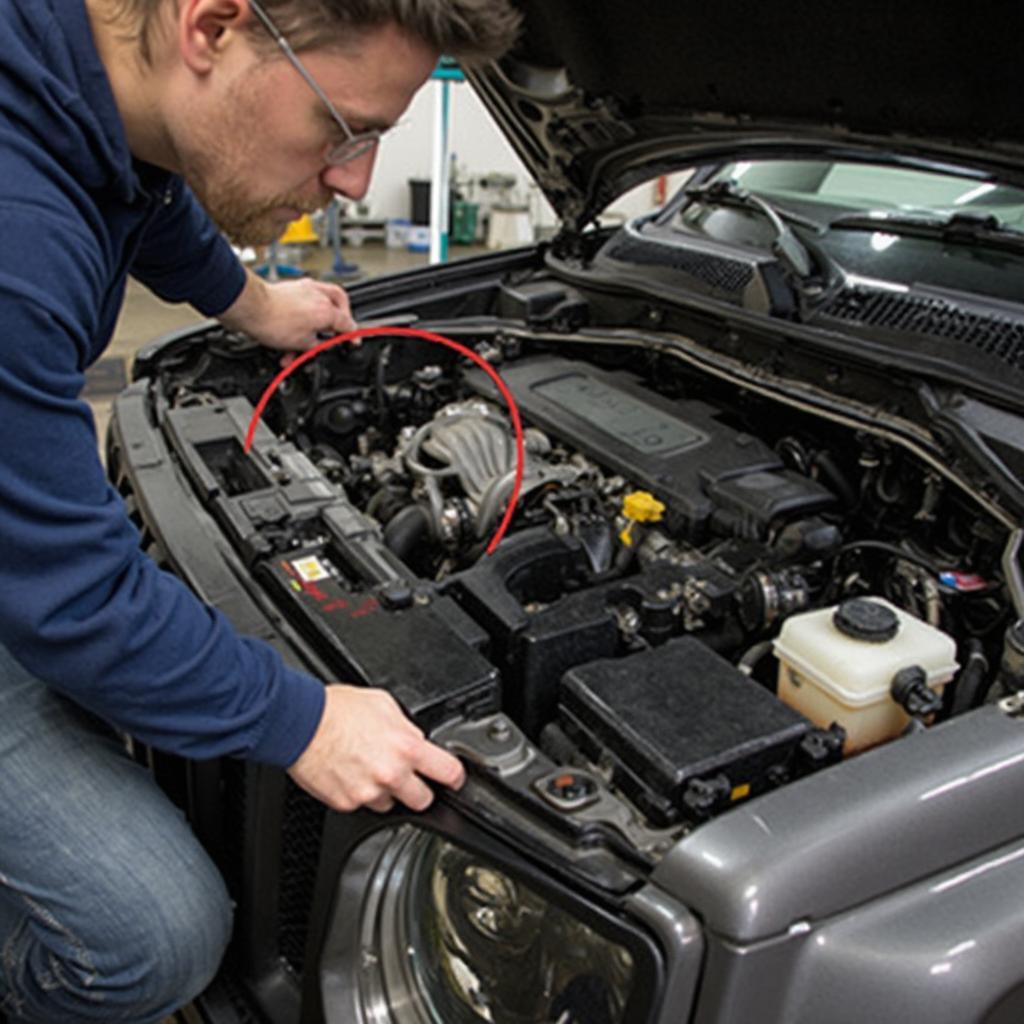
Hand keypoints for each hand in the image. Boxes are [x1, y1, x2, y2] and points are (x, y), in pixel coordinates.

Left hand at [217, 270, 355, 353]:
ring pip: (319, 307)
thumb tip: (320, 346)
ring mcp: (303, 289)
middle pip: (338, 310)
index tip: (353, 341)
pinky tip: (292, 330)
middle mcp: (318, 295)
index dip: (352, 336)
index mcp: (327, 309)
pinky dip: (302, 318)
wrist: (250, 307)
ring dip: (314, 325)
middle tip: (335, 334)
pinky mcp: (289, 289)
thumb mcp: (303, 344)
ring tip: (304, 340)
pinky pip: (304, 304)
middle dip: (336, 324)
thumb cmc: (273, 321)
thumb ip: (318, 344)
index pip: (349, 324)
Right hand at [287, 684, 465, 812]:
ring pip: (391, 805)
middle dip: (419, 790)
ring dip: (387, 792)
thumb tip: (415, 737)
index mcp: (407, 748)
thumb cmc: (337, 709)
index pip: (449, 772)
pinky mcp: (347, 804)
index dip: (455, 777)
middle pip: (424, 800)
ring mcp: (368, 793)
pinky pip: (362, 805)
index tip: (454, 778)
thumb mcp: (384, 704)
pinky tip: (352, 775)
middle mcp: (391, 774)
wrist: (300, 724)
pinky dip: (360, 794)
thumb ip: (406, 727)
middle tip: (408, 777)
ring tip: (370, 770)